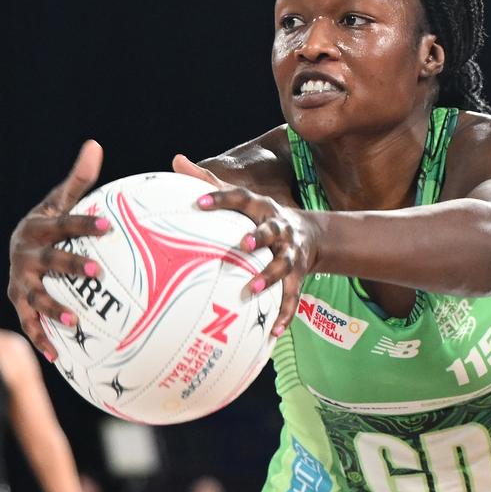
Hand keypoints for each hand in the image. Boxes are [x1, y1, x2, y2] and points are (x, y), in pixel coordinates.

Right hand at [8, 140, 111, 360]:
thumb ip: (79, 181)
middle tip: (97, 271)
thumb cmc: (49, 226)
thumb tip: (95, 146)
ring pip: (36, 297)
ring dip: (54, 310)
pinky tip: (60, 358)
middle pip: (49, 261)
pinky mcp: (20, 304)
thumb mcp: (59, 202)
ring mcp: (21, 282)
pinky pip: (30, 325)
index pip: (62, 223)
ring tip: (77, 323)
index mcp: (38, 227)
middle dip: (71, 265)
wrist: (17, 249)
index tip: (108, 224)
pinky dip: (43, 341)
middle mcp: (25, 255)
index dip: (83, 223)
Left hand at [173, 155, 321, 335]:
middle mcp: (279, 229)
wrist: (312, 236)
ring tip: (253, 290)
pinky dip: (285, 314)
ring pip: (283, 266)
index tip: (197, 204)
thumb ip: (210, 182)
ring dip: (269, 277)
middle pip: (271, 231)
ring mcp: (290, 254)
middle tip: (242, 246)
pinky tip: (274, 332)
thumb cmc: (263, 218)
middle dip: (258, 237)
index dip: (219, 199)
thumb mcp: (243, 199)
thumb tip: (176, 159)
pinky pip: (293, 297)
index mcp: (262, 209)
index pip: (241, 198)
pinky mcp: (298, 277)